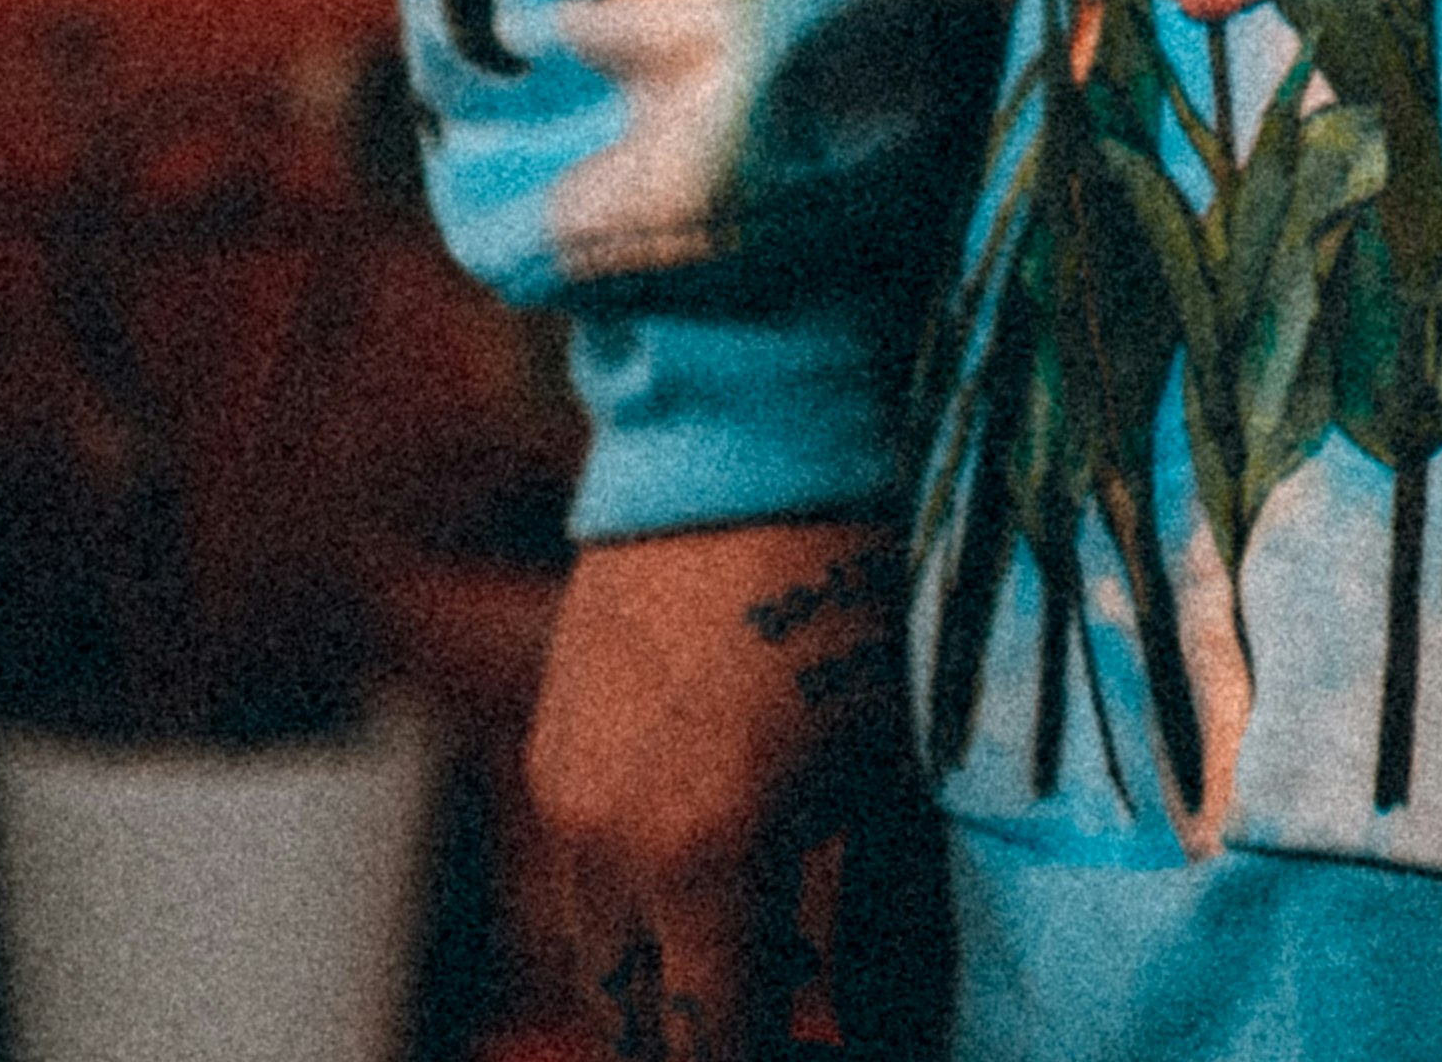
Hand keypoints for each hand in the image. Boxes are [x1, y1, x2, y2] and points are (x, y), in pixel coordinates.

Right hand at [526, 511, 948, 1060]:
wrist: (743, 442)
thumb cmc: (851, 591)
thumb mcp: (890, 757)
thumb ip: (882, 917)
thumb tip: (880, 1021)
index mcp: (704, 861)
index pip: (710, 1047)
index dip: (765, 1061)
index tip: (819, 1043)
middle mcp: (611, 849)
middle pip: (637, 1023)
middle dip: (707, 1037)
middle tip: (787, 1010)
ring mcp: (565, 800)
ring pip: (602, 957)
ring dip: (667, 979)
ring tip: (763, 947)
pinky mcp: (550, 753)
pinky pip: (582, 879)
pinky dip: (638, 908)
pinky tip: (718, 864)